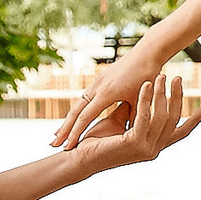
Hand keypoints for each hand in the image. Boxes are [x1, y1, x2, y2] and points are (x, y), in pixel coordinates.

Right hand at [51, 42, 166, 150]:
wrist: (147, 53)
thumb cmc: (147, 76)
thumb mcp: (140, 99)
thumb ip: (132, 117)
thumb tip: (127, 136)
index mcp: (106, 93)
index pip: (85, 117)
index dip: (75, 133)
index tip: (67, 146)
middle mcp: (96, 87)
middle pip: (75, 111)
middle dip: (64, 129)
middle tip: (53, 144)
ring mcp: (97, 83)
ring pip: (78, 104)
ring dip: (69, 120)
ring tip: (60, 134)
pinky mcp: (99, 80)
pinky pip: (85, 98)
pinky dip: (78, 110)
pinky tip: (75, 119)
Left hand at [67, 74, 200, 171]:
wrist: (79, 158)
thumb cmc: (95, 141)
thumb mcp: (118, 122)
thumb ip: (132, 111)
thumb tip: (142, 94)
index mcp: (154, 146)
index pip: (181, 132)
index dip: (196, 120)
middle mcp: (154, 150)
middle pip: (174, 120)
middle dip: (178, 97)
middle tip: (178, 78)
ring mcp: (146, 149)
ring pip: (161, 117)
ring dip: (162, 94)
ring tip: (162, 77)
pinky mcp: (135, 144)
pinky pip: (144, 117)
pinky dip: (146, 100)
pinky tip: (146, 86)